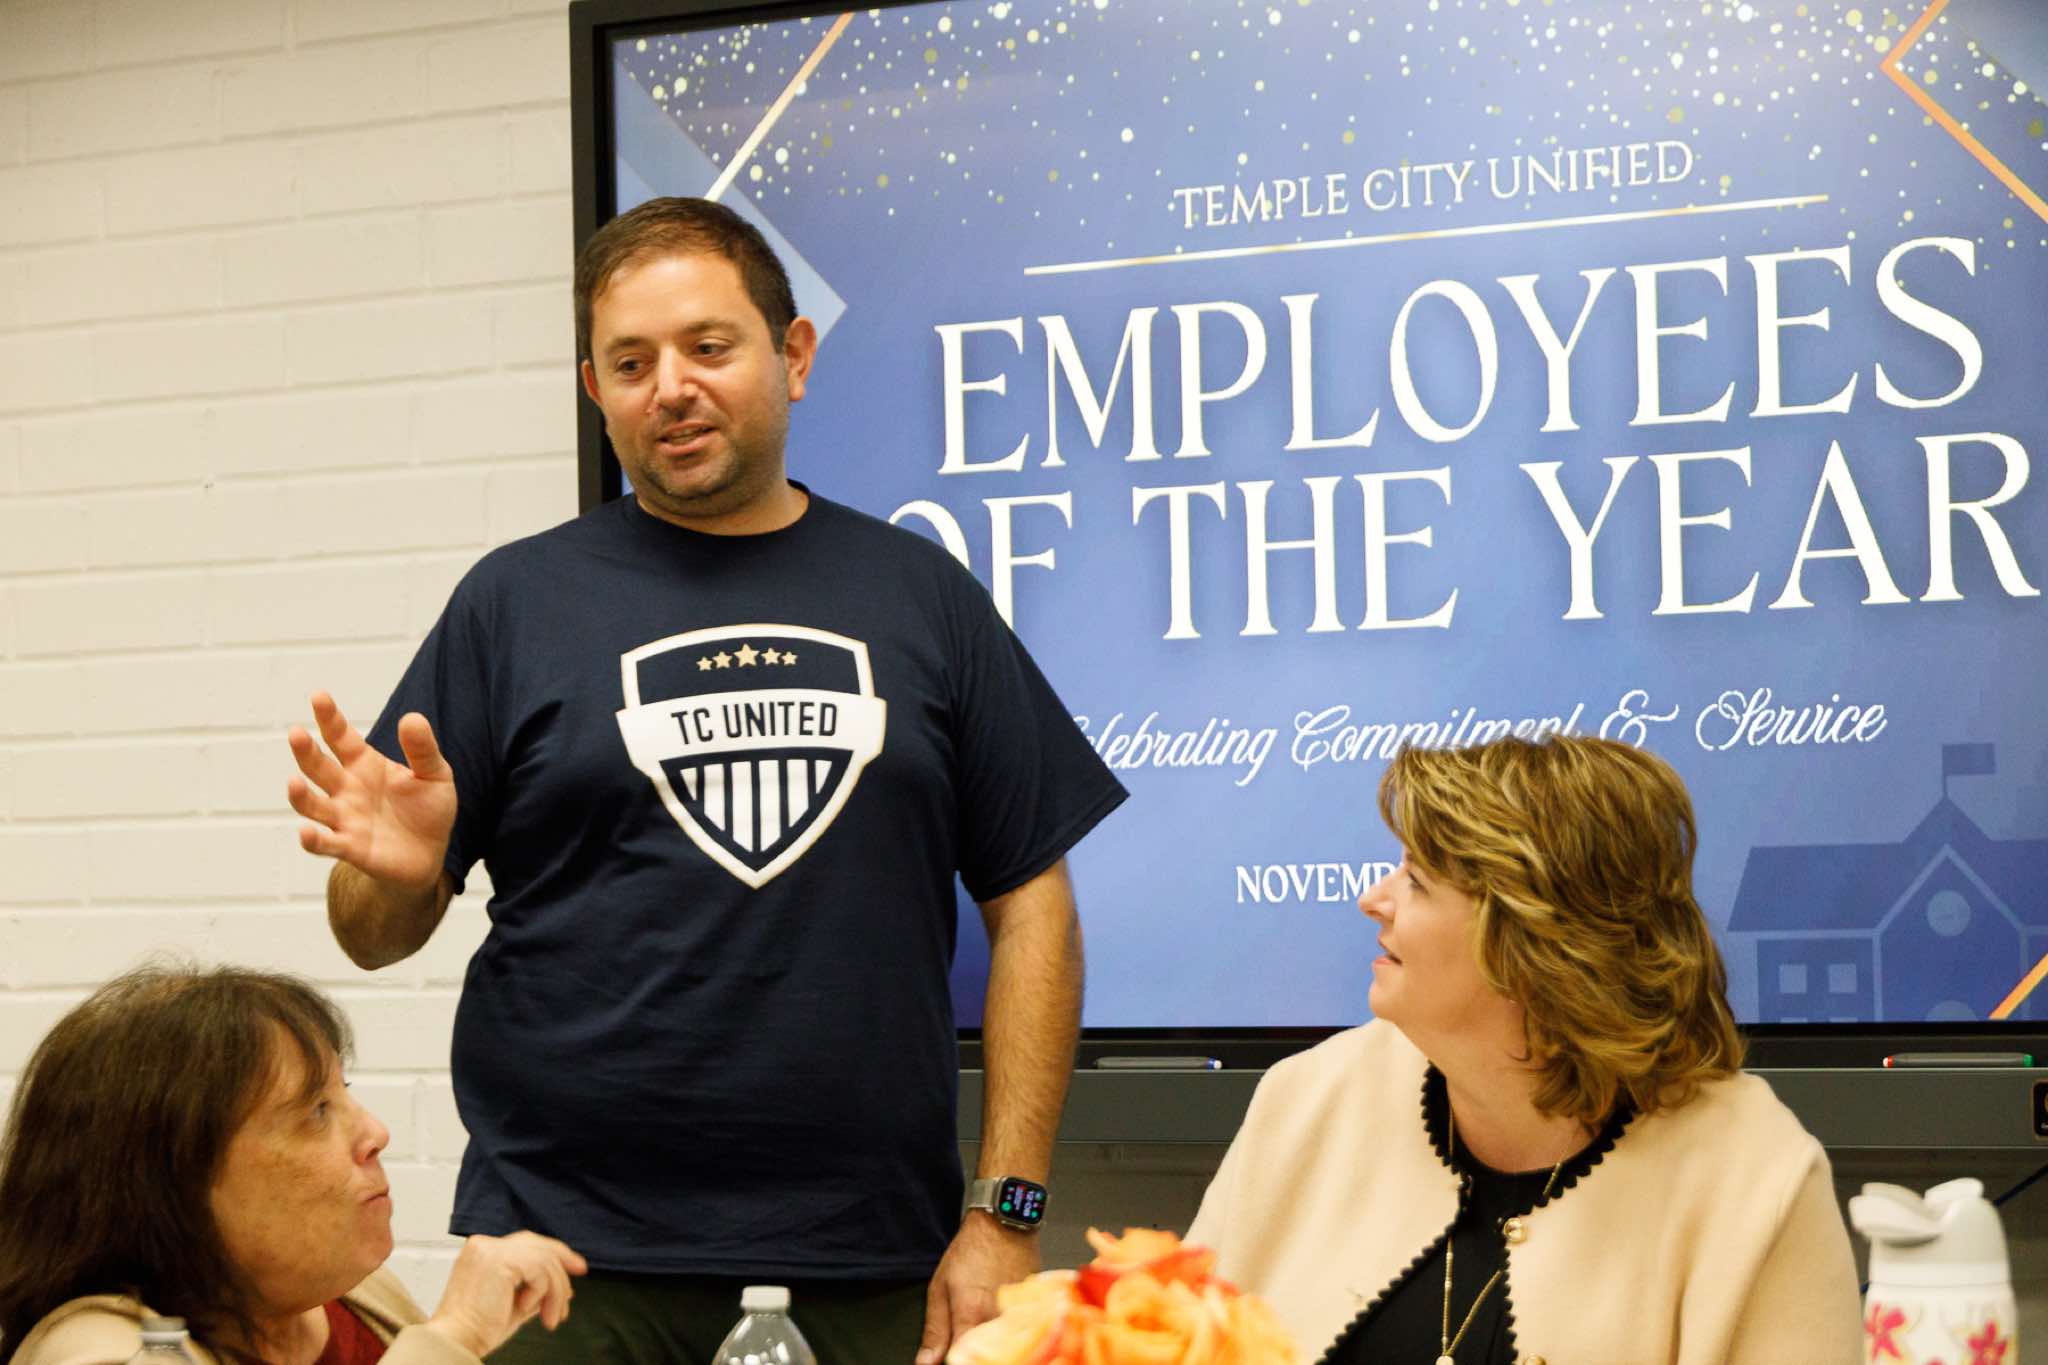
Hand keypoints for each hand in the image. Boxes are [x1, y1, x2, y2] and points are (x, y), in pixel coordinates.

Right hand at [287, 692, 456, 890]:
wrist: (429, 854)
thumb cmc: (428, 809)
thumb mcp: (434, 774)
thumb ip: (422, 749)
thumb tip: (412, 717)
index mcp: (365, 765)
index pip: (341, 737)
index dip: (329, 718)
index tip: (319, 696)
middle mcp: (347, 789)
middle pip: (319, 767)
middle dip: (305, 751)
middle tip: (296, 733)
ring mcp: (345, 818)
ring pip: (313, 805)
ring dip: (300, 795)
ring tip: (293, 781)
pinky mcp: (350, 847)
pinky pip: (326, 844)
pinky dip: (313, 840)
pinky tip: (306, 832)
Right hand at [424, 1231, 587, 1357]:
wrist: (456, 1341)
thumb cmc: (478, 1329)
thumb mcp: (514, 1305)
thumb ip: (535, 1291)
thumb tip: (565, 1289)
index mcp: (482, 1251)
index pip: (527, 1243)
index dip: (555, 1253)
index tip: (576, 1268)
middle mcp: (484, 1244)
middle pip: (537, 1245)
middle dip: (563, 1265)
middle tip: (572, 1294)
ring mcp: (491, 1250)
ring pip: (544, 1260)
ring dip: (555, 1291)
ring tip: (551, 1318)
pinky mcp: (499, 1260)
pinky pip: (539, 1270)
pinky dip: (542, 1291)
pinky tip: (526, 1308)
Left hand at [916, 1213, 1039, 1364]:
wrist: (1006, 1224)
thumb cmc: (971, 1251)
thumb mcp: (940, 1287)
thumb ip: (935, 1330)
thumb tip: (926, 1363)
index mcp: (971, 1320)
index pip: (962, 1363)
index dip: (954, 1362)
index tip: (950, 1358)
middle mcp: (998, 1323)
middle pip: (987, 1360)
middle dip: (975, 1357)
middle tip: (966, 1336)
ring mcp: (1021, 1319)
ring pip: (1006, 1351)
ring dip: (994, 1347)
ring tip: (985, 1328)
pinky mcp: (1036, 1312)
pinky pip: (1022, 1335)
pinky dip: (1010, 1336)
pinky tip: (1003, 1324)